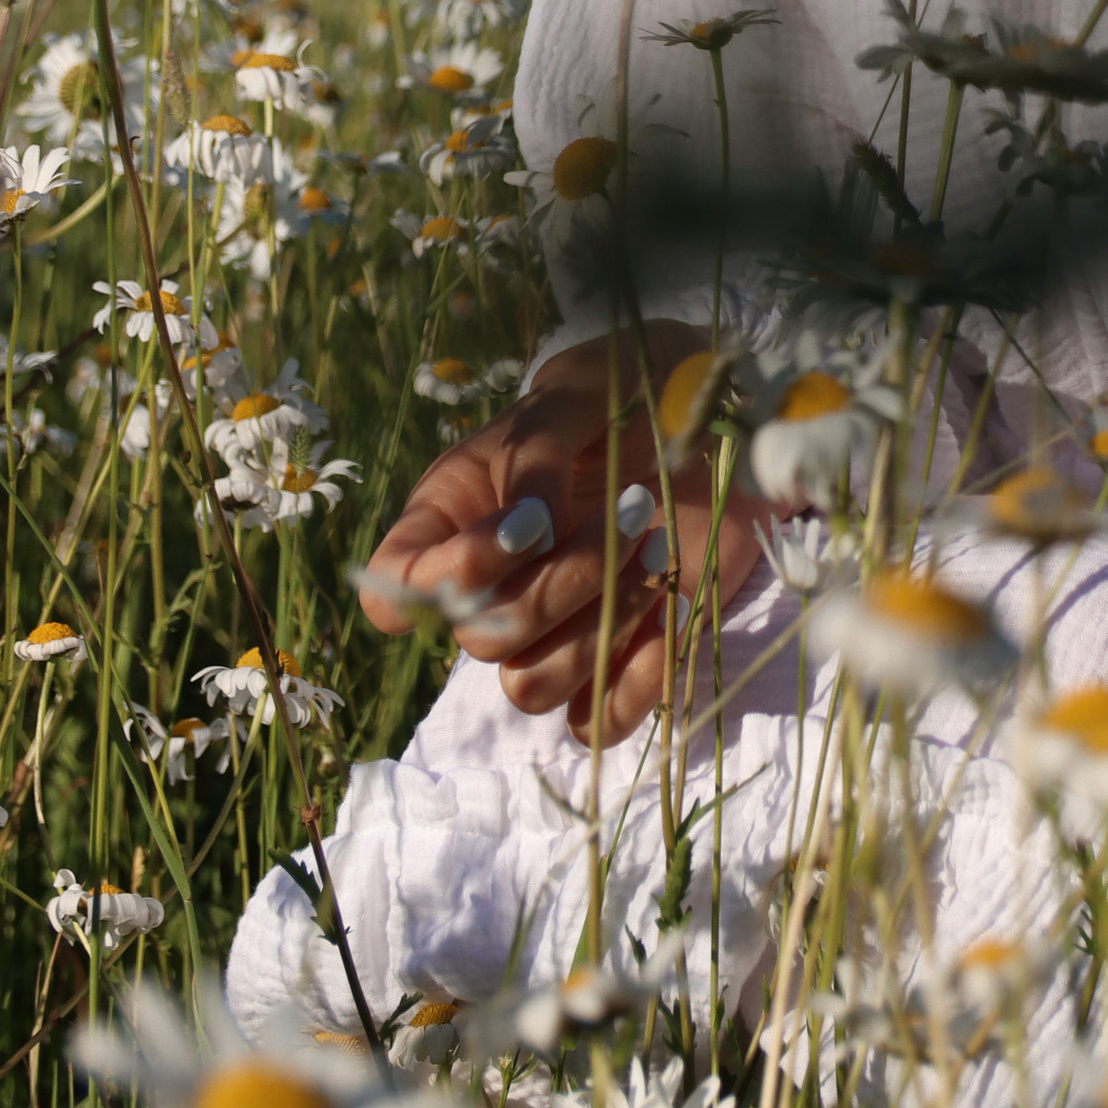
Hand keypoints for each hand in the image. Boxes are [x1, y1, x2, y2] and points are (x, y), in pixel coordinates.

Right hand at [358, 328, 768, 740]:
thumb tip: (528, 525)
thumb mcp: (574, 394)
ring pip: (530, 686)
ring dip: (600, 625)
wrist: (716, 414)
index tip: (525, 528)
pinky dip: (636, 678)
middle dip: (559, 583)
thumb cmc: (627, 390)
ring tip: (657, 549)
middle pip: (482, 638)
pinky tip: (674, 607)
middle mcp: (495, 582)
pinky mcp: (618, 655)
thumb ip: (533, 452)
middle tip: (635, 509)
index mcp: (457, 517)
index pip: (392, 589)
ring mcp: (554, 626)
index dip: (442, 580)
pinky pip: (597, 718)